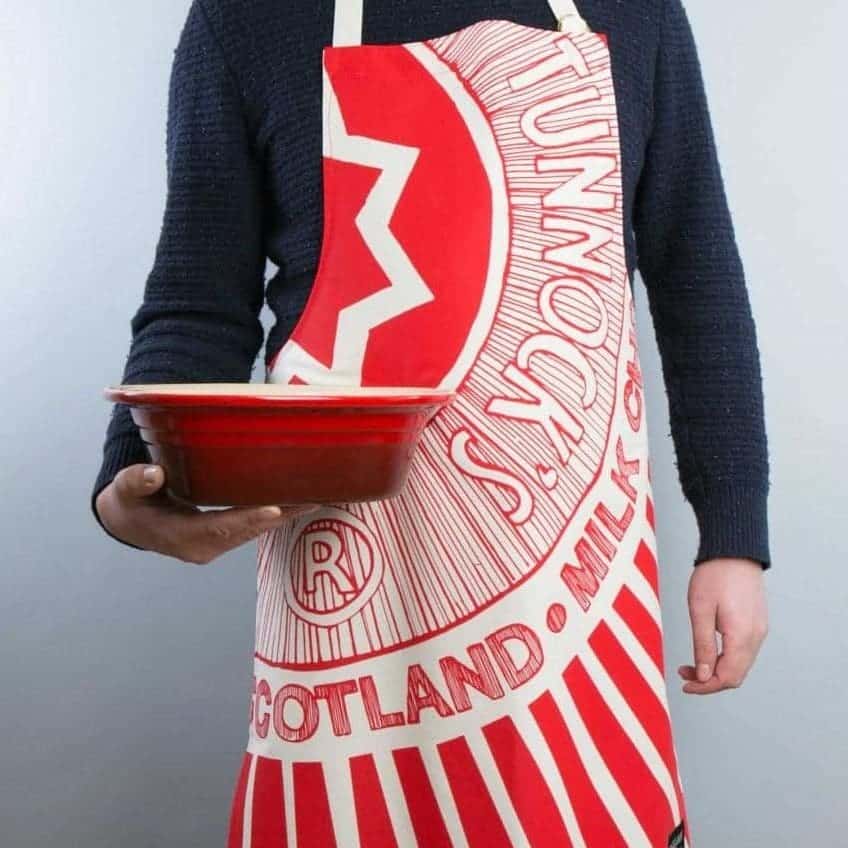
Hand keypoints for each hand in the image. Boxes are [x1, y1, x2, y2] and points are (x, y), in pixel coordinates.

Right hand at [95, 464, 318, 564]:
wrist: (130, 523)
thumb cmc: (131, 502)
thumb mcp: (126, 490)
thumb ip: (137, 481)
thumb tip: (154, 474)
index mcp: (182, 536)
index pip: (219, 527)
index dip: (247, 519)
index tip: (275, 509)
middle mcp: (204, 546)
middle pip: (247, 530)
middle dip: (281, 516)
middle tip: (312, 498)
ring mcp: (216, 545)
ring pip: (256, 531)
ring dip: (286, 516)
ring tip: (317, 498)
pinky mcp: (224, 539)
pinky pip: (254, 528)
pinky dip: (277, 516)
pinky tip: (300, 503)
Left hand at [677, 557, 767, 694]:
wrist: (734, 551)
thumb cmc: (714, 575)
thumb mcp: (699, 610)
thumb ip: (702, 645)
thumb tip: (703, 675)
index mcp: (742, 635)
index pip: (727, 677)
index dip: (705, 686)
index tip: (686, 685)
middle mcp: (756, 637)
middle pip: (736, 675)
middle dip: (710, 680)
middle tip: (684, 673)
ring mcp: (759, 630)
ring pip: (740, 664)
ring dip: (717, 669)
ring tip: (692, 662)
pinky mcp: (757, 623)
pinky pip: (744, 651)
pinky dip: (726, 657)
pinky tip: (709, 649)